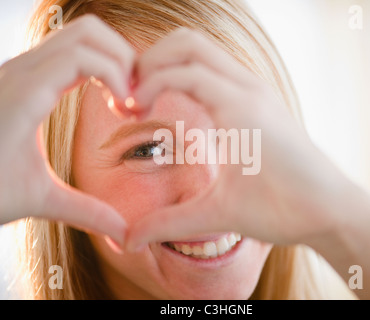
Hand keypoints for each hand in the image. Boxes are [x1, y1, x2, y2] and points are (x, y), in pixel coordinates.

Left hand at [0, 15, 135, 243]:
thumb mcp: (38, 200)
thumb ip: (87, 213)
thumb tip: (125, 234)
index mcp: (24, 95)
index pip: (84, 55)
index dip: (119, 74)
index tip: (130, 108)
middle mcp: (20, 71)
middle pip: (87, 32)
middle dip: (122, 57)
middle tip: (133, 96)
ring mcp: (20, 68)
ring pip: (79, 35)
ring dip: (111, 58)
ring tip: (122, 96)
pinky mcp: (23, 74)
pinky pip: (68, 50)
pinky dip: (96, 63)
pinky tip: (103, 95)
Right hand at [126, 28, 352, 249]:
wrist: (333, 208)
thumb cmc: (284, 209)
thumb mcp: (220, 215)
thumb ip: (168, 223)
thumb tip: (128, 240)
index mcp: (239, 109)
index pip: (179, 71)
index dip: (144, 85)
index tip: (129, 112)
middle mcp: (250, 88)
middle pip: (189, 44)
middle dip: (152, 60)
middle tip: (133, 94)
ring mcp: (259, 89)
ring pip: (205, 51)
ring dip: (171, 63)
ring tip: (150, 96)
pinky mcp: (263, 98)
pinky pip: (219, 67)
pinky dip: (191, 72)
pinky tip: (182, 103)